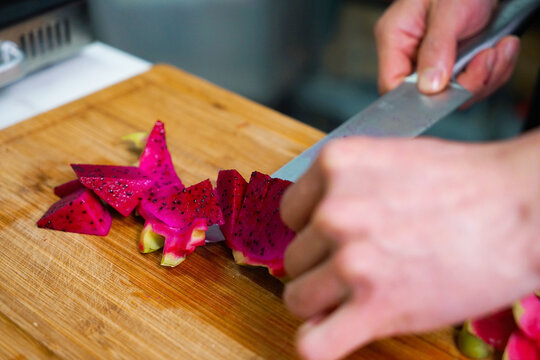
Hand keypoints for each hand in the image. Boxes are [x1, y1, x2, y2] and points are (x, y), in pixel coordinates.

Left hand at [281, 135, 539, 359]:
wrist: (521, 208)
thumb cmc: (465, 184)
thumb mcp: (390, 161)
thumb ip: (345, 188)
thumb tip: (315, 225)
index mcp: (335, 165)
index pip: (290, 212)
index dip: (312, 229)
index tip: (335, 238)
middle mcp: (334, 210)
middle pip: (293, 256)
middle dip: (322, 264)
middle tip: (362, 264)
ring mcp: (351, 259)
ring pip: (297, 298)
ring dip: (322, 302)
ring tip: (357, 295)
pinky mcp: (375, 307)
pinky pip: (314, 344)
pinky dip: (320, 343)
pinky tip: (337, 333)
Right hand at [375, 0, 519, 106]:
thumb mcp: (448, 9)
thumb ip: (436, 48)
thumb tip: (428, 86)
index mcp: (395, 38)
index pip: (391, 84)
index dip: (417, 97)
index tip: (448, 90)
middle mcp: (412, 54)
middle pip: (428, 95)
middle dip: (466, 83)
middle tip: (487, 58)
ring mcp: (435, 62)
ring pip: (456, 94)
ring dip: (486, 77)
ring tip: (498, 49)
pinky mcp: (457, 65)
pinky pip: (475, 84)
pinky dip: (495, 72)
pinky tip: (501, 49)